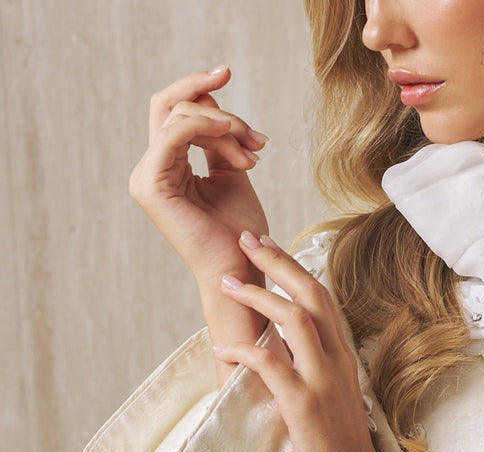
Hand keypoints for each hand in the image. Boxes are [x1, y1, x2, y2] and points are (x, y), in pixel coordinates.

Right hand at [128, 66, 268, 287]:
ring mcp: (147, 177)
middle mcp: (150, 170)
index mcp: (166, 167)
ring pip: (179, 118)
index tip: (227, 73)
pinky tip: (233, 134)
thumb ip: (219, 139)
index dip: (198, 88)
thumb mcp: (232, 172)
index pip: (173, 112)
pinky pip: (174, 134)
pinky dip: (206, 126)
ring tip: (253, 150)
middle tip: (255, 136)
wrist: (241, 266)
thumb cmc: (240, 231)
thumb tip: (210, 101)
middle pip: (172, 107)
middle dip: (219, 110)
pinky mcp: (152, 185)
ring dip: (224, 126)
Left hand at [212, 231, 409, 451]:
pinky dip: (244, 350)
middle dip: (276, 262)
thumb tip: (280, 346)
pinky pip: (271, 364)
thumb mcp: (331, 399)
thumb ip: (312, 369)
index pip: (322, 298)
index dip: (294, 267)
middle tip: (245, 239)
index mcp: (343, 358)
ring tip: (227, 283)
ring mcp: (322, 381)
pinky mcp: (304, 405)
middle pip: (310, 294)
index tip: (268, 245)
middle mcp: (336, 361)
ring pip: (293, 319)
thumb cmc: (341, 450)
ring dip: (257, 296)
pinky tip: (221, 348)